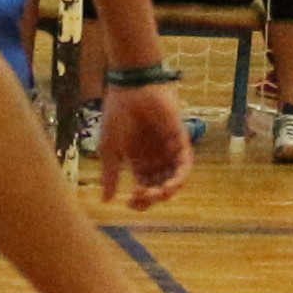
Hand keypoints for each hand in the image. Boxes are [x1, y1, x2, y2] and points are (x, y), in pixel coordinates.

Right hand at [98, 80, 191, 205]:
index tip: (129, 204)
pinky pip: (186, 163)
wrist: (129, 89)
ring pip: (174, 178)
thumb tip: (106, 201)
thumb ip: (110, 175)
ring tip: (155, 194)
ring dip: (167, 191)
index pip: (145, 187)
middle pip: (159, 185)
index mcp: (138, 159)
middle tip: (141, 199)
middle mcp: (155, 156)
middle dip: (152, 197)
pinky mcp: (180, 139)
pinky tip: (169, 185)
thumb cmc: (116, 115)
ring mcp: (168, 148)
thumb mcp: (109, 150)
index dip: (140, 200)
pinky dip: (180, 177)